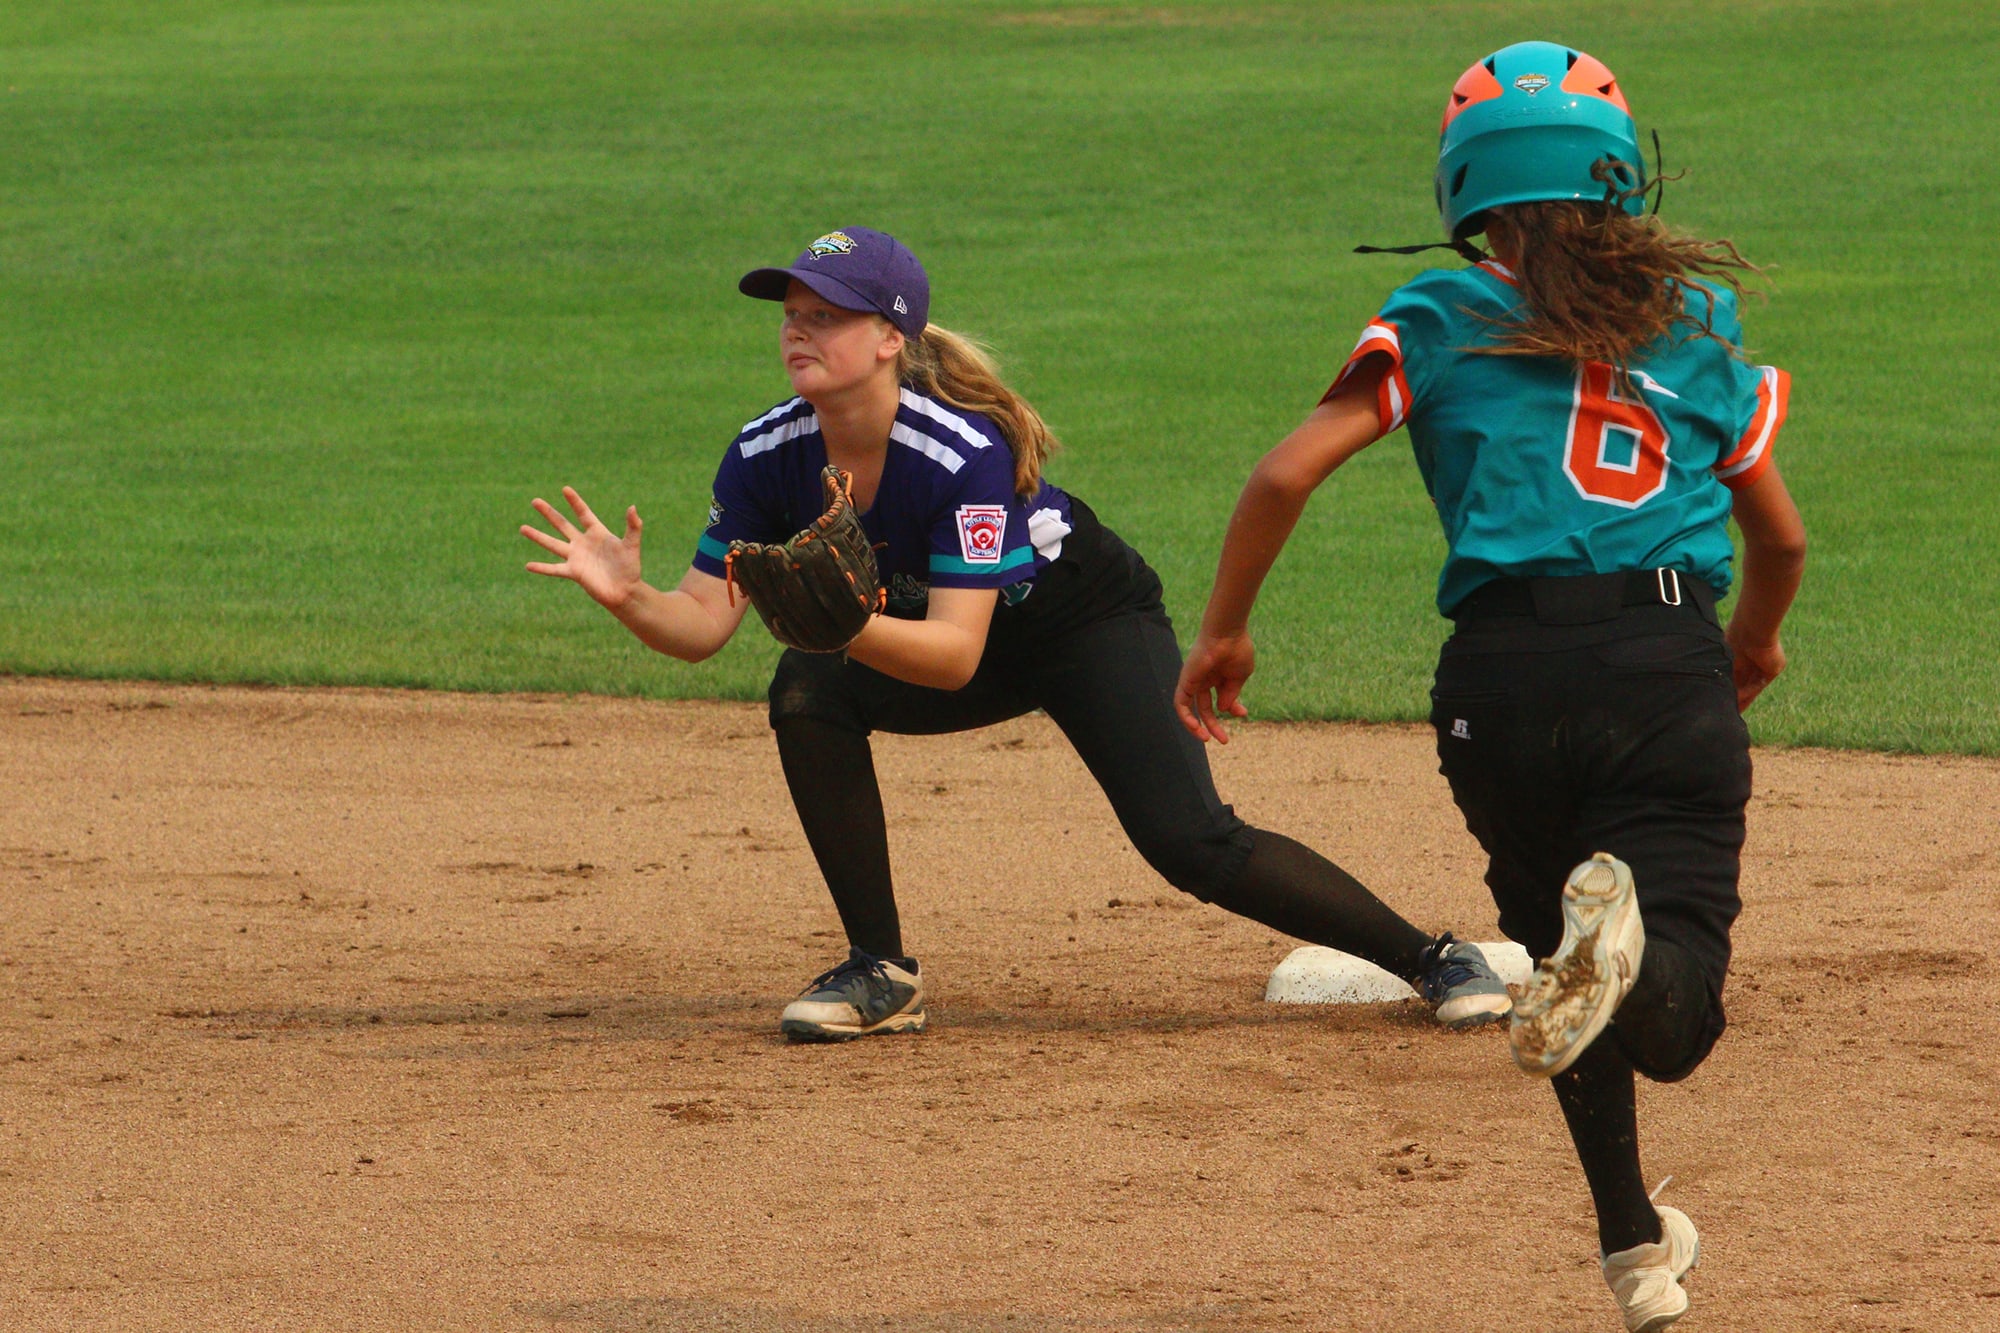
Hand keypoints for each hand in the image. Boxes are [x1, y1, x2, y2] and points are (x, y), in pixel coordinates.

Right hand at [521, 487, 643, 610]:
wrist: (625, 591)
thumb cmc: (630, 568)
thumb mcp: (632, 545)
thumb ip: (633, 526)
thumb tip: (633, 507)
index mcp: (597, 533)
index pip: (583, 513)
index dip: (575, 502)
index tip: (565, 489)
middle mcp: (583, 543)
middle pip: (562, 524)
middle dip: (549, 513)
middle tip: (535, 501)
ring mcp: (576, 557)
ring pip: (553, 544)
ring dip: (537, 536)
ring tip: (522, 528)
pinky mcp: (574, 572)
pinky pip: (555, 569)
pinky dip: (542, 568)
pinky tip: (528, 566)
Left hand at [1175, 631, 1254, 742]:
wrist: (1227, 633)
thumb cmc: (1237, 649)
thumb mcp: (1240, 676)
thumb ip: (1231, 694)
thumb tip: (1223, 710)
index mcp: (1219, 676)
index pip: (1222, 699)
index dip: (1232, 710)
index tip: (1243, 714)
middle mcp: (1204, 679)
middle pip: (1206, 707)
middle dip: (1214, 725)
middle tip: (1225, 740)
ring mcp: (1194, 680)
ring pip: (1191, 708)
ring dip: (1197, 726)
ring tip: (1207, 739)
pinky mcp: (1185, 680)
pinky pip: (1181, 703)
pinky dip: (1186, 717)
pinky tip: (1196, 728)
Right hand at [1725, 625, 1785, 711]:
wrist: (1753, 629)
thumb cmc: (1735, 635)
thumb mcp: (1723, 653)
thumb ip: (1720, 667)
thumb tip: (1705, 680)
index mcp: (1741, 655)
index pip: (1734, 675)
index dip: (1727, 686)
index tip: (1718, 698)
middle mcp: (1753, 661)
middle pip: (1743, 683)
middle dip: (1735, 696)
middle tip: (1725, 710)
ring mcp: (1763, 666)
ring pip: (1751, 687)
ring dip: (1743, 699)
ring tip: (1732, 710)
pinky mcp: (1773, 670)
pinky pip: (1759, 684)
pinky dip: (1748, 692)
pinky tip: (1737, 698)